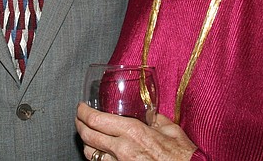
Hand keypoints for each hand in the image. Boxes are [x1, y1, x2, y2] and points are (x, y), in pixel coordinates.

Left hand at [76, 102, 197, 159]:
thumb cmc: (183, 156)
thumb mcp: (170, 130)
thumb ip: (155, 118)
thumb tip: (148, 111)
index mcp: (132, 131)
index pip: (95, 119)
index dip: (82, 112)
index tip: (80, 107)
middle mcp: (122, 149)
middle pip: (87, 136)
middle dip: (79, 125)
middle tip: (79, 119)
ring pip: (90, 154)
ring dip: (86, 143)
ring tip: (88, 135)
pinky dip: (97, 157)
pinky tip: (101, 153)